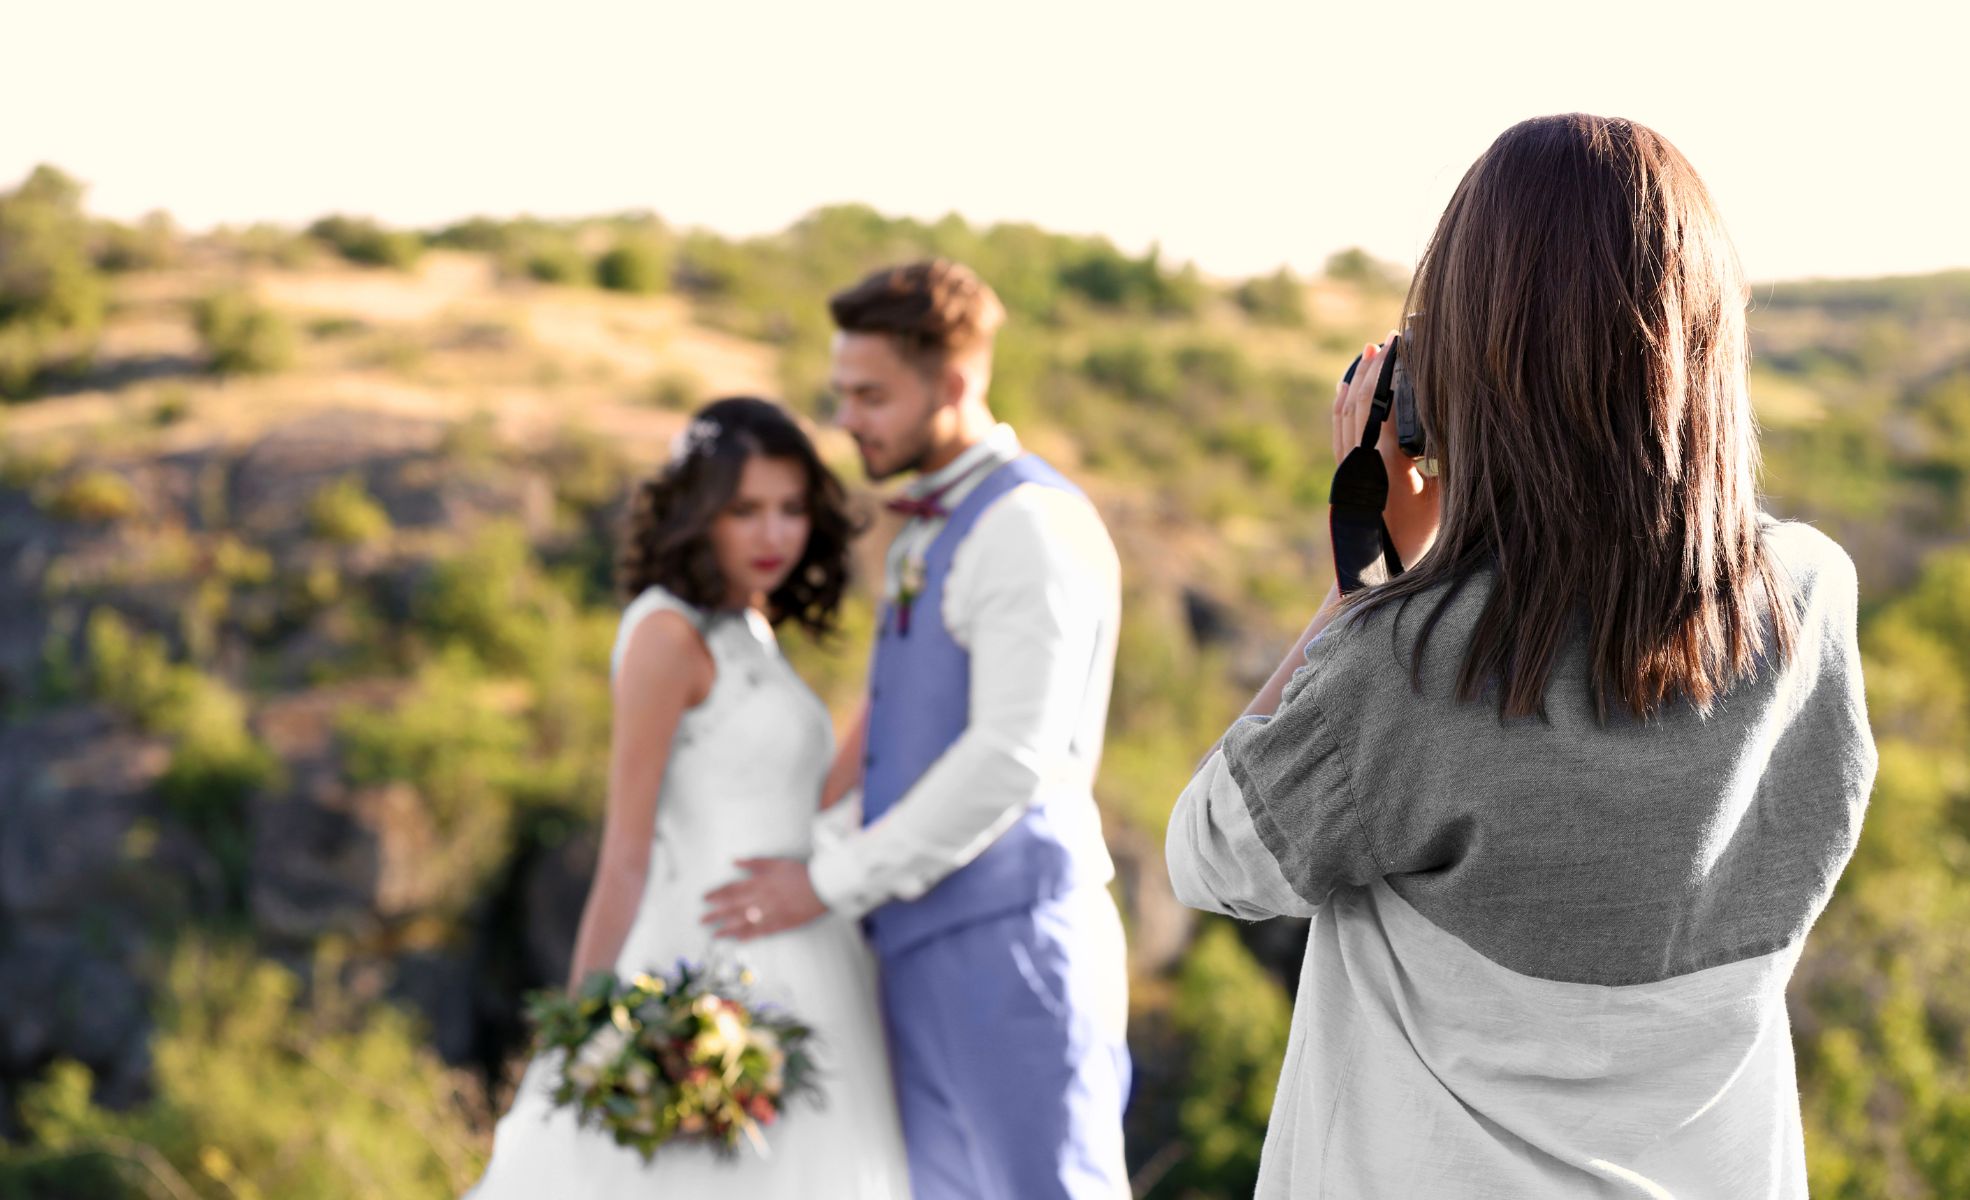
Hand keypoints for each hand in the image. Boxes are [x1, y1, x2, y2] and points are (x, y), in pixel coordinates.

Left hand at [701, 858, 826, 940]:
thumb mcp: (776, 862)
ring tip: (714, 934)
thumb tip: (734, 861)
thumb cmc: (799, 873)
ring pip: (743, 923)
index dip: (716, 894)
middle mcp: (761, 899)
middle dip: (715, 914)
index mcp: (759, 883)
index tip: (705, 898)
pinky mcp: (780, 924)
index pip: (731, 889)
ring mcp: (770, 914)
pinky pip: (760, 932)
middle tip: (702, 920)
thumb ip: (754, 862)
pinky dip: (747, 936)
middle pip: (733, 908)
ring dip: (727, 928)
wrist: (822, 887)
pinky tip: (737, 940)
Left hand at [1333, 334, 1441, 567]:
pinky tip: (1346, 387)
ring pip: (1346, 413)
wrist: (1374, 572)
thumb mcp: (1441, 500)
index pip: (1383, 406)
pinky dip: (1342, 405)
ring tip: (1368, 353)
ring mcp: (1346, 467)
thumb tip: (1467, 431)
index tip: (1399, 346)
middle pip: (1361, 402)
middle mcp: (1359, 461)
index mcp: (1383, 465)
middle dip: (1374, 369)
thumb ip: (1446, 466)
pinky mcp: (1342, 474)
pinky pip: (1338, 429)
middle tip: (1387, 341)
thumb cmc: (1415, 539)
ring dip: (1357, 381)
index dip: (1389, 373)